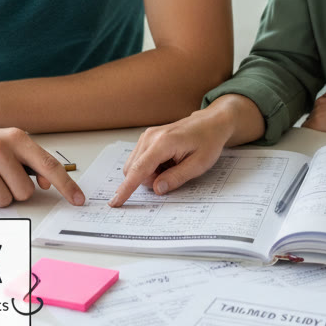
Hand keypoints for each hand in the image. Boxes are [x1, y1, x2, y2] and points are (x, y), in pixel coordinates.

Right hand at [0, 124, 84, 209]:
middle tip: (0, 178)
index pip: (49, 165)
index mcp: (17, 137)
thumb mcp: (9, 145)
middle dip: (15, 192)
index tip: (79, 200)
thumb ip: (30, 162)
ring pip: (4, 201)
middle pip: (24, 192)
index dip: (66, 185)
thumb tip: (46, 182)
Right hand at [109, 95, 264, 206]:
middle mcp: (150, 137)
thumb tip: (156, 189)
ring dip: (150, 173)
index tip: (115, 202)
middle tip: (174, 175)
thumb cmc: (207, 141)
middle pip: (134, 170)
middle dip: (149, 180)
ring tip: (173, 166)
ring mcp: (147, 136)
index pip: (139, 170)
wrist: (210, 123)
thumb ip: (176, 178)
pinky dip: (151, 167)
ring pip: (135, 166)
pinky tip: (168, 161)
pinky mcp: (147, 138)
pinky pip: (140, 159)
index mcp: (163, 143)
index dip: (126, 188)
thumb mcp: (198, 165)